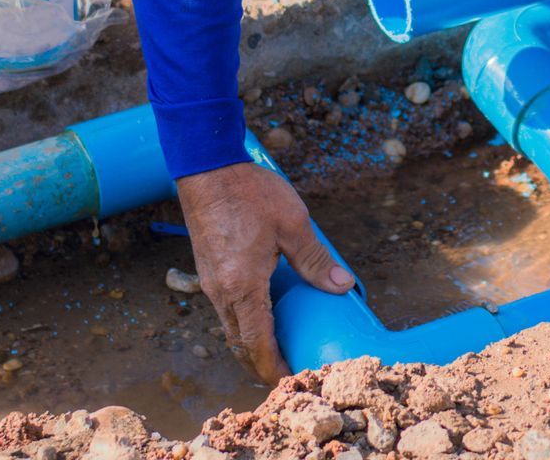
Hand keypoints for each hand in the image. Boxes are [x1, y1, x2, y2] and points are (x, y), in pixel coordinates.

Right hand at [176, 162, 355, 382]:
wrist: (206, 167)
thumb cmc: (248, 192)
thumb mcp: (293, 224)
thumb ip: (316, 260)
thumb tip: (342, 286)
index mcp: (243, 286)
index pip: (257, 344)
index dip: (273, 369)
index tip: (290, 382)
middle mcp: (221, 291)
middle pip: (240, 343)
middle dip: (261, 364)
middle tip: (288, 373)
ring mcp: (210, 282)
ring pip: (230, 327)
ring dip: (252, 344)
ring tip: (279, 349)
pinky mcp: (208, 270)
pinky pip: (225, 309)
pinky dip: (244, 322)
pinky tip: (263, 314)